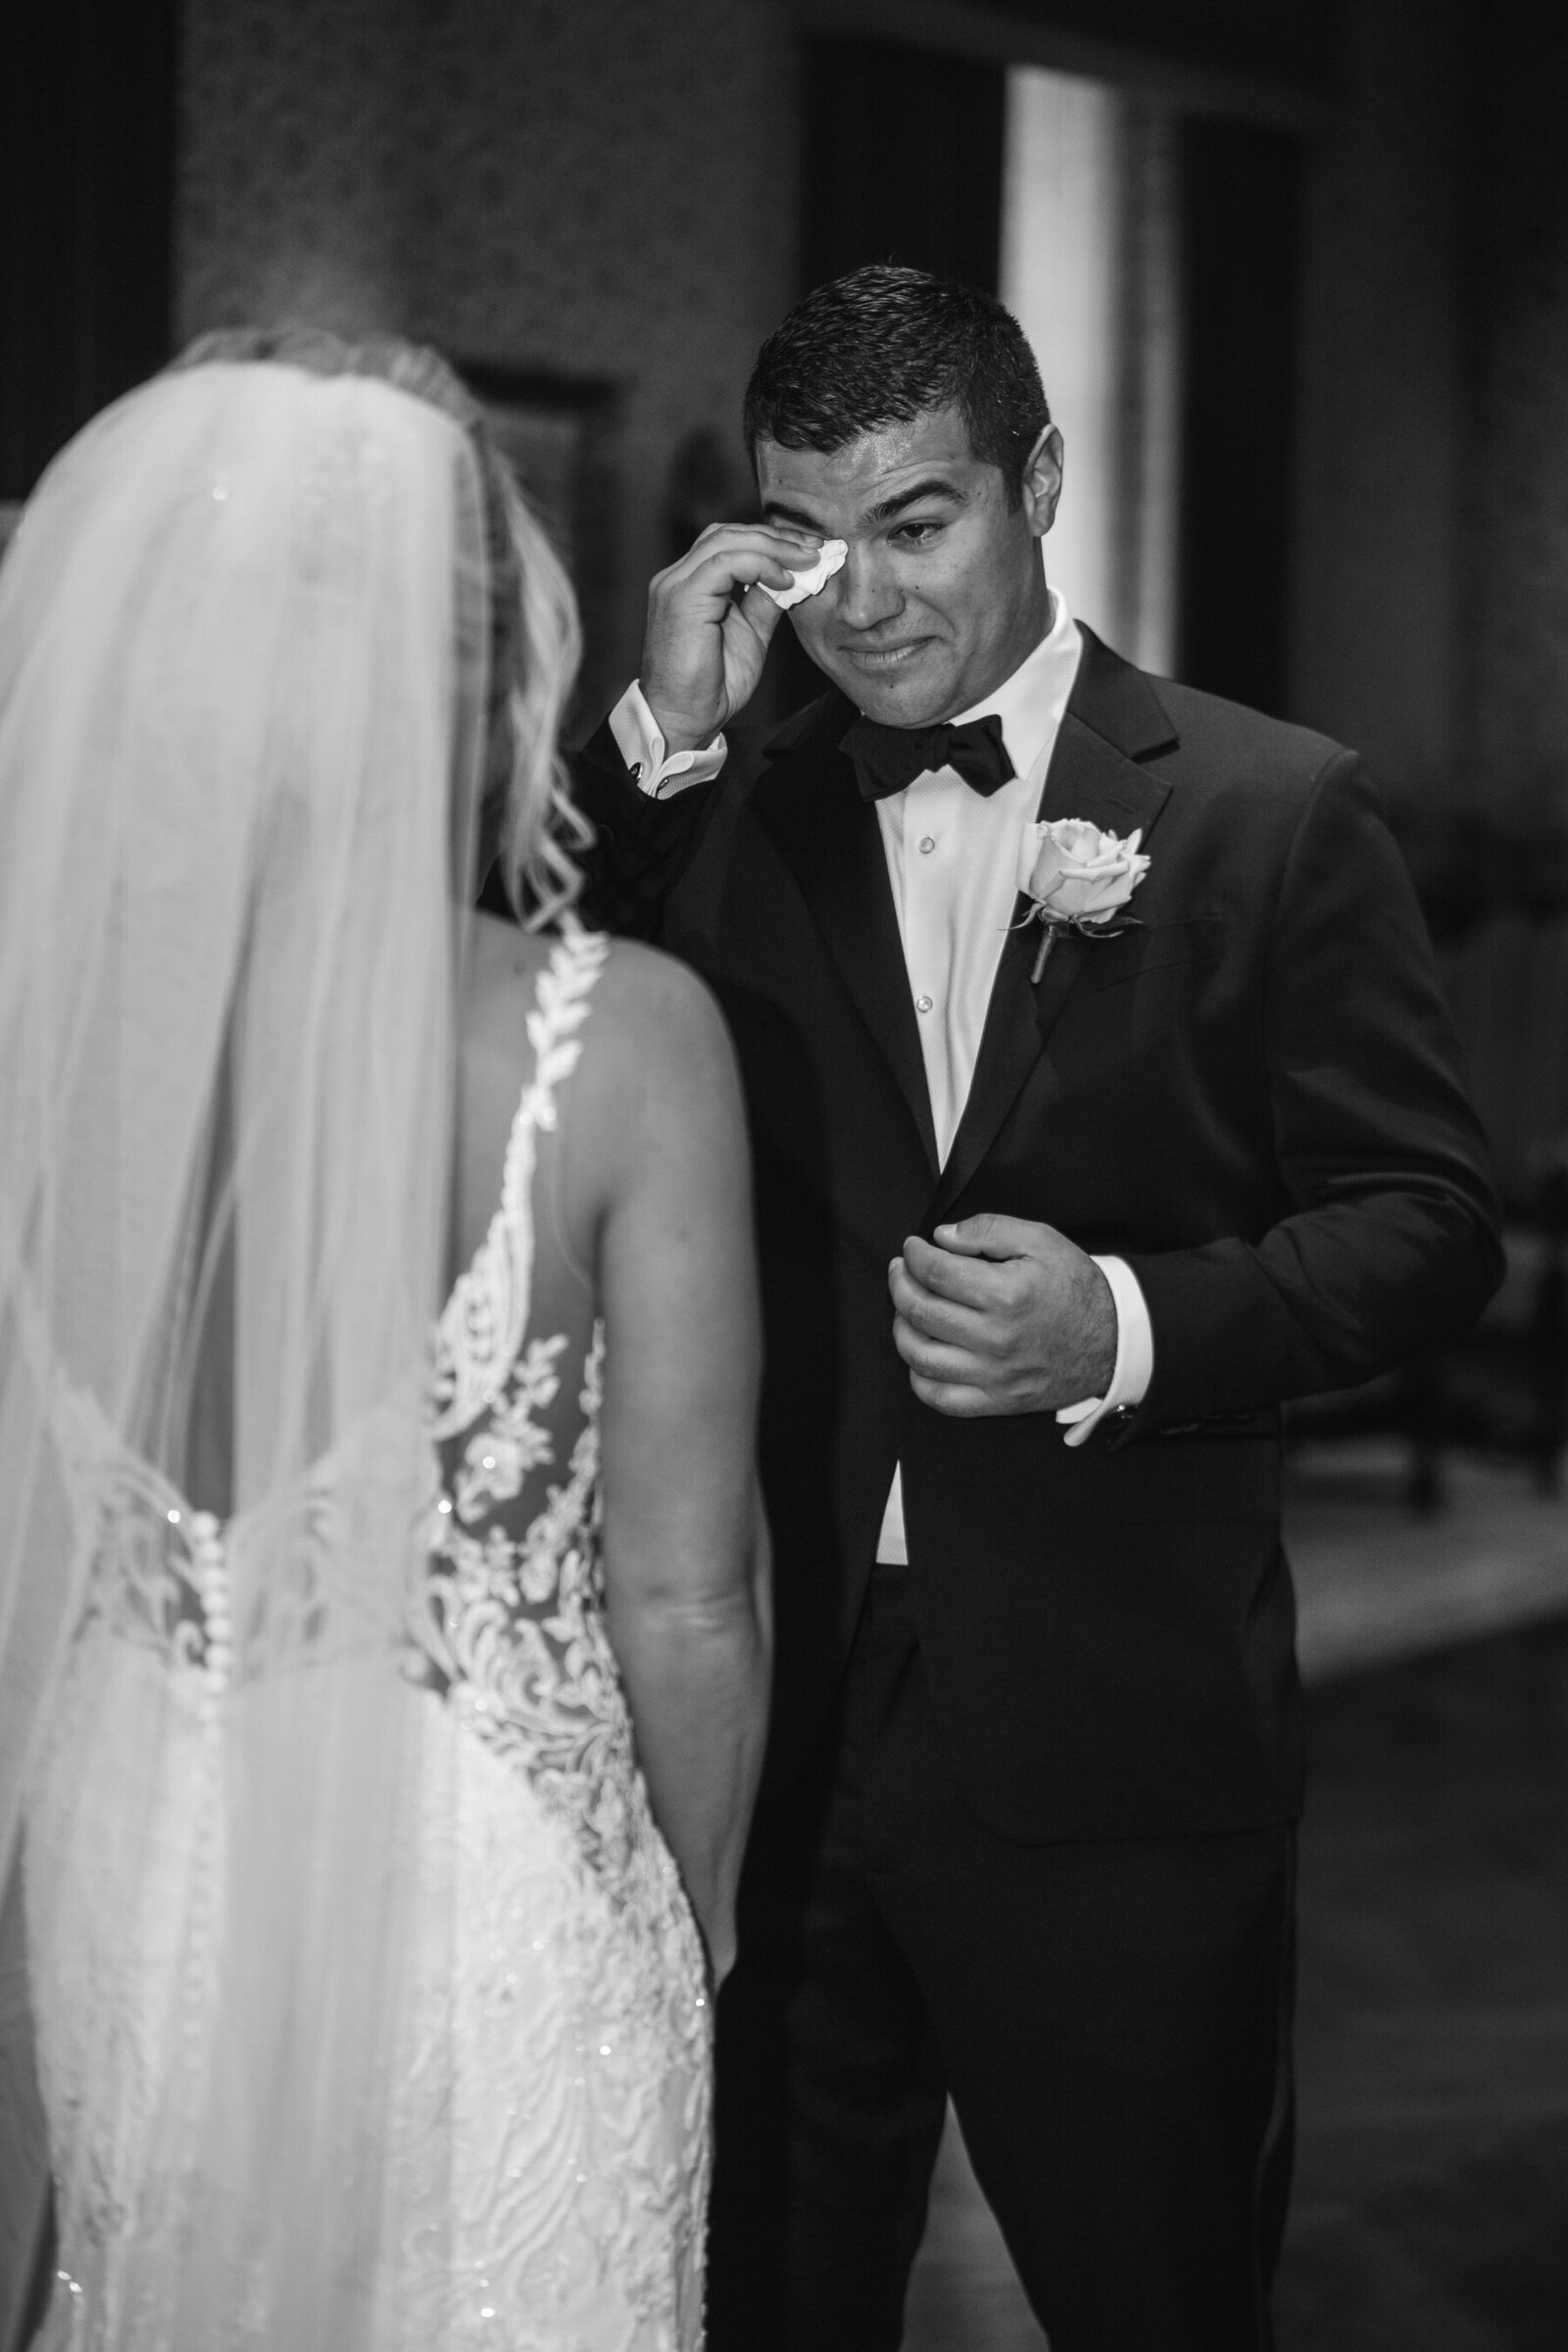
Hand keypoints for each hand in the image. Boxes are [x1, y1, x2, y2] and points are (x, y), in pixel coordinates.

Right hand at [642, 522, 823, 753]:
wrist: (685, 720)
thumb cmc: (711, 687)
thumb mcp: (750, 635)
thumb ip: (765, 603)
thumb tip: (793, 578)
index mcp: (689, 584)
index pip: (729, 542)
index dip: (771, 541)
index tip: (810, 552)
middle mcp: (677, 578)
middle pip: (729, 533)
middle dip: (777, 536)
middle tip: (816, 548)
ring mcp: (675, 585)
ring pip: (727, 541)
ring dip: (774, 547)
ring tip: (807, 560)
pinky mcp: (681, 598)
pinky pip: (726, 563)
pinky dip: (760, 565)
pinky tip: (784, 581)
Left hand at [889, 1214, 1116, 1416]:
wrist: (1114, 1340)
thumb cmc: (1077, 1289)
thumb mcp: (1042, 1241)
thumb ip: (989, 1229)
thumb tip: (943, 1237)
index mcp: (1006, 1295)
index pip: (935, 1273)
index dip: (914, 1256)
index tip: (912, 1249)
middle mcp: (995, 1339)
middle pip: (920, 1312)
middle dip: (899, 1285)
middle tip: (901, 1272)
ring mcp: (994, 1375)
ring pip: (921, 1357)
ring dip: (901, 1329)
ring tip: (907, 1310)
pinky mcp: (998, 1401)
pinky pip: (941, 1398)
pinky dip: (919, 1377)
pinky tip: (922, 1354)